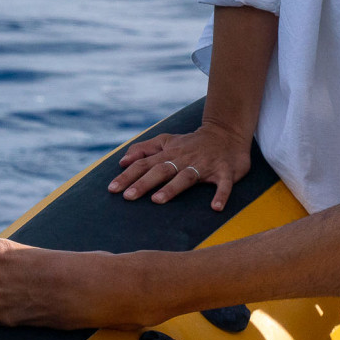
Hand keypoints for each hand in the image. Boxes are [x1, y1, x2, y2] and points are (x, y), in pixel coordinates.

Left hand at [108, 121, 251, 211]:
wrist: (227, 132)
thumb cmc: (192, 142)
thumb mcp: (167, 141)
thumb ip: (144, 149)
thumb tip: (122, 161)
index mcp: (169, 154)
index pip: (144, 164)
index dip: (127, 176)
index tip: (112, 189)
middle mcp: (184, 159)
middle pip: (160, 170)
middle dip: (144, 183)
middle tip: (128, 197)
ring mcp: (205, 165)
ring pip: (186, 176)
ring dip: (172, 188)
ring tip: (158, 201)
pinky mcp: (225, 171)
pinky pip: (223, 184)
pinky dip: (221, 195)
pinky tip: (215, 208)